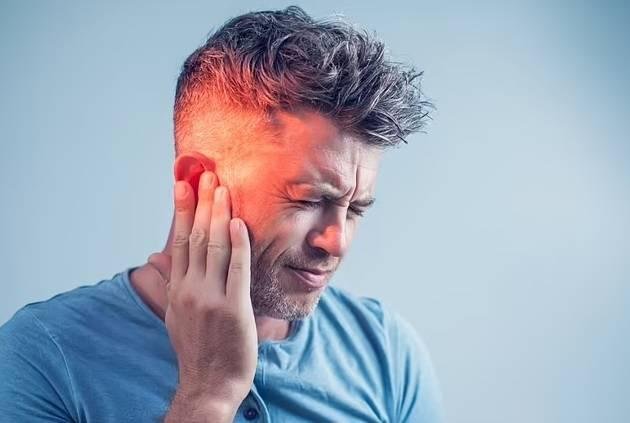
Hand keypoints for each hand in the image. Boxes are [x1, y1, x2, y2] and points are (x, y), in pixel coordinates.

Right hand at [161, 171, 256, 411]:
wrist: (210, 384)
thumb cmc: (198, 348)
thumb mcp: (177, 314)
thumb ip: (173, 282)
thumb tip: (157, 256)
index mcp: (177, 289)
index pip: (178, 241)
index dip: (180, 210)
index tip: (182, 184)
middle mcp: (190, 289)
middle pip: (194, 237)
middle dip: (201, 203)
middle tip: (206, 175)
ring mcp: (210, 298)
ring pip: (213, 246)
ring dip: (218, 214)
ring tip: (222, 189)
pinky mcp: (233, 308)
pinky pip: (236, 268)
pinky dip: (238, 243)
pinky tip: (239, 222)